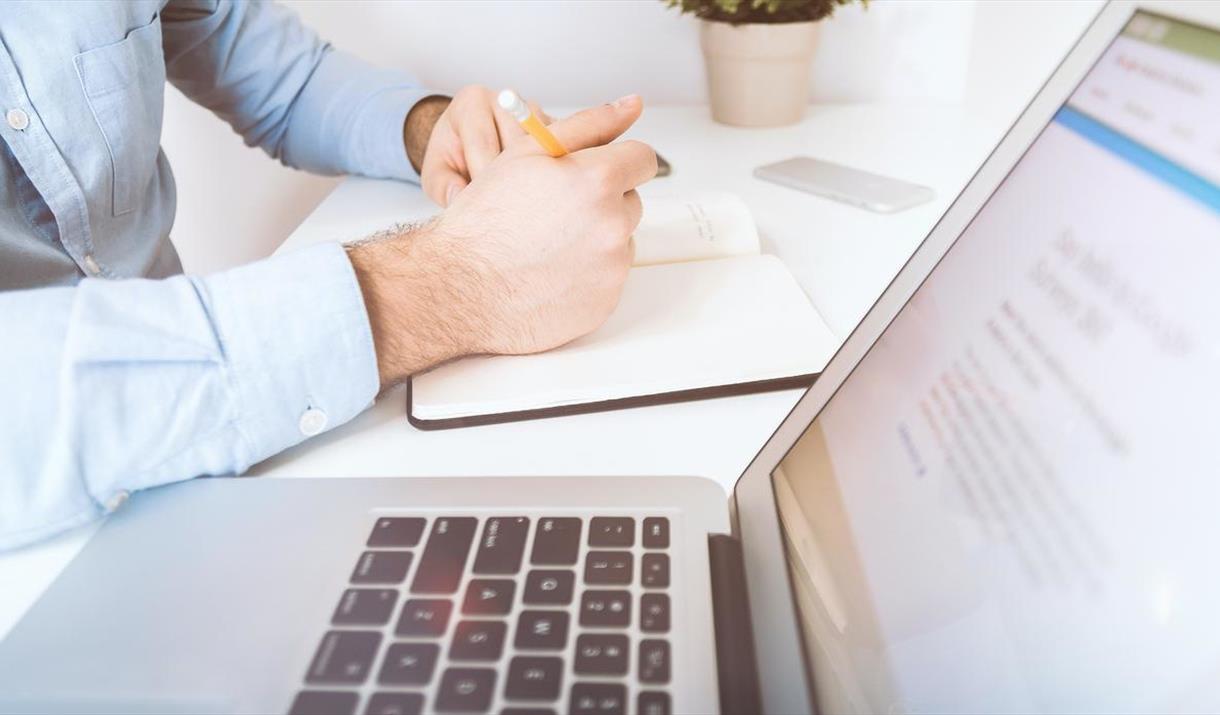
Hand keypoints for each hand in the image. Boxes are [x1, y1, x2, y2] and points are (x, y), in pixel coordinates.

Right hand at [349, 95, 656, 388]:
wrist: (459, 287)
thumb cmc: (486, 218)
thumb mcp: (528, 153)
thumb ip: (588, 124)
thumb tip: (632, 104)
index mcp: (598, 180)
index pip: (642, 159)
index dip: (617, 162)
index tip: (597, 171)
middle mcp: (613, 224)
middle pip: (631, 202)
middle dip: (602, 202)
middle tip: (555, 212)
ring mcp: (611, 268)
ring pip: (620, 241)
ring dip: (596, 238)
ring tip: (548, 245)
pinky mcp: (606, 302)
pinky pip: (609, 278)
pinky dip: (587, 274)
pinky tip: (550, 273)